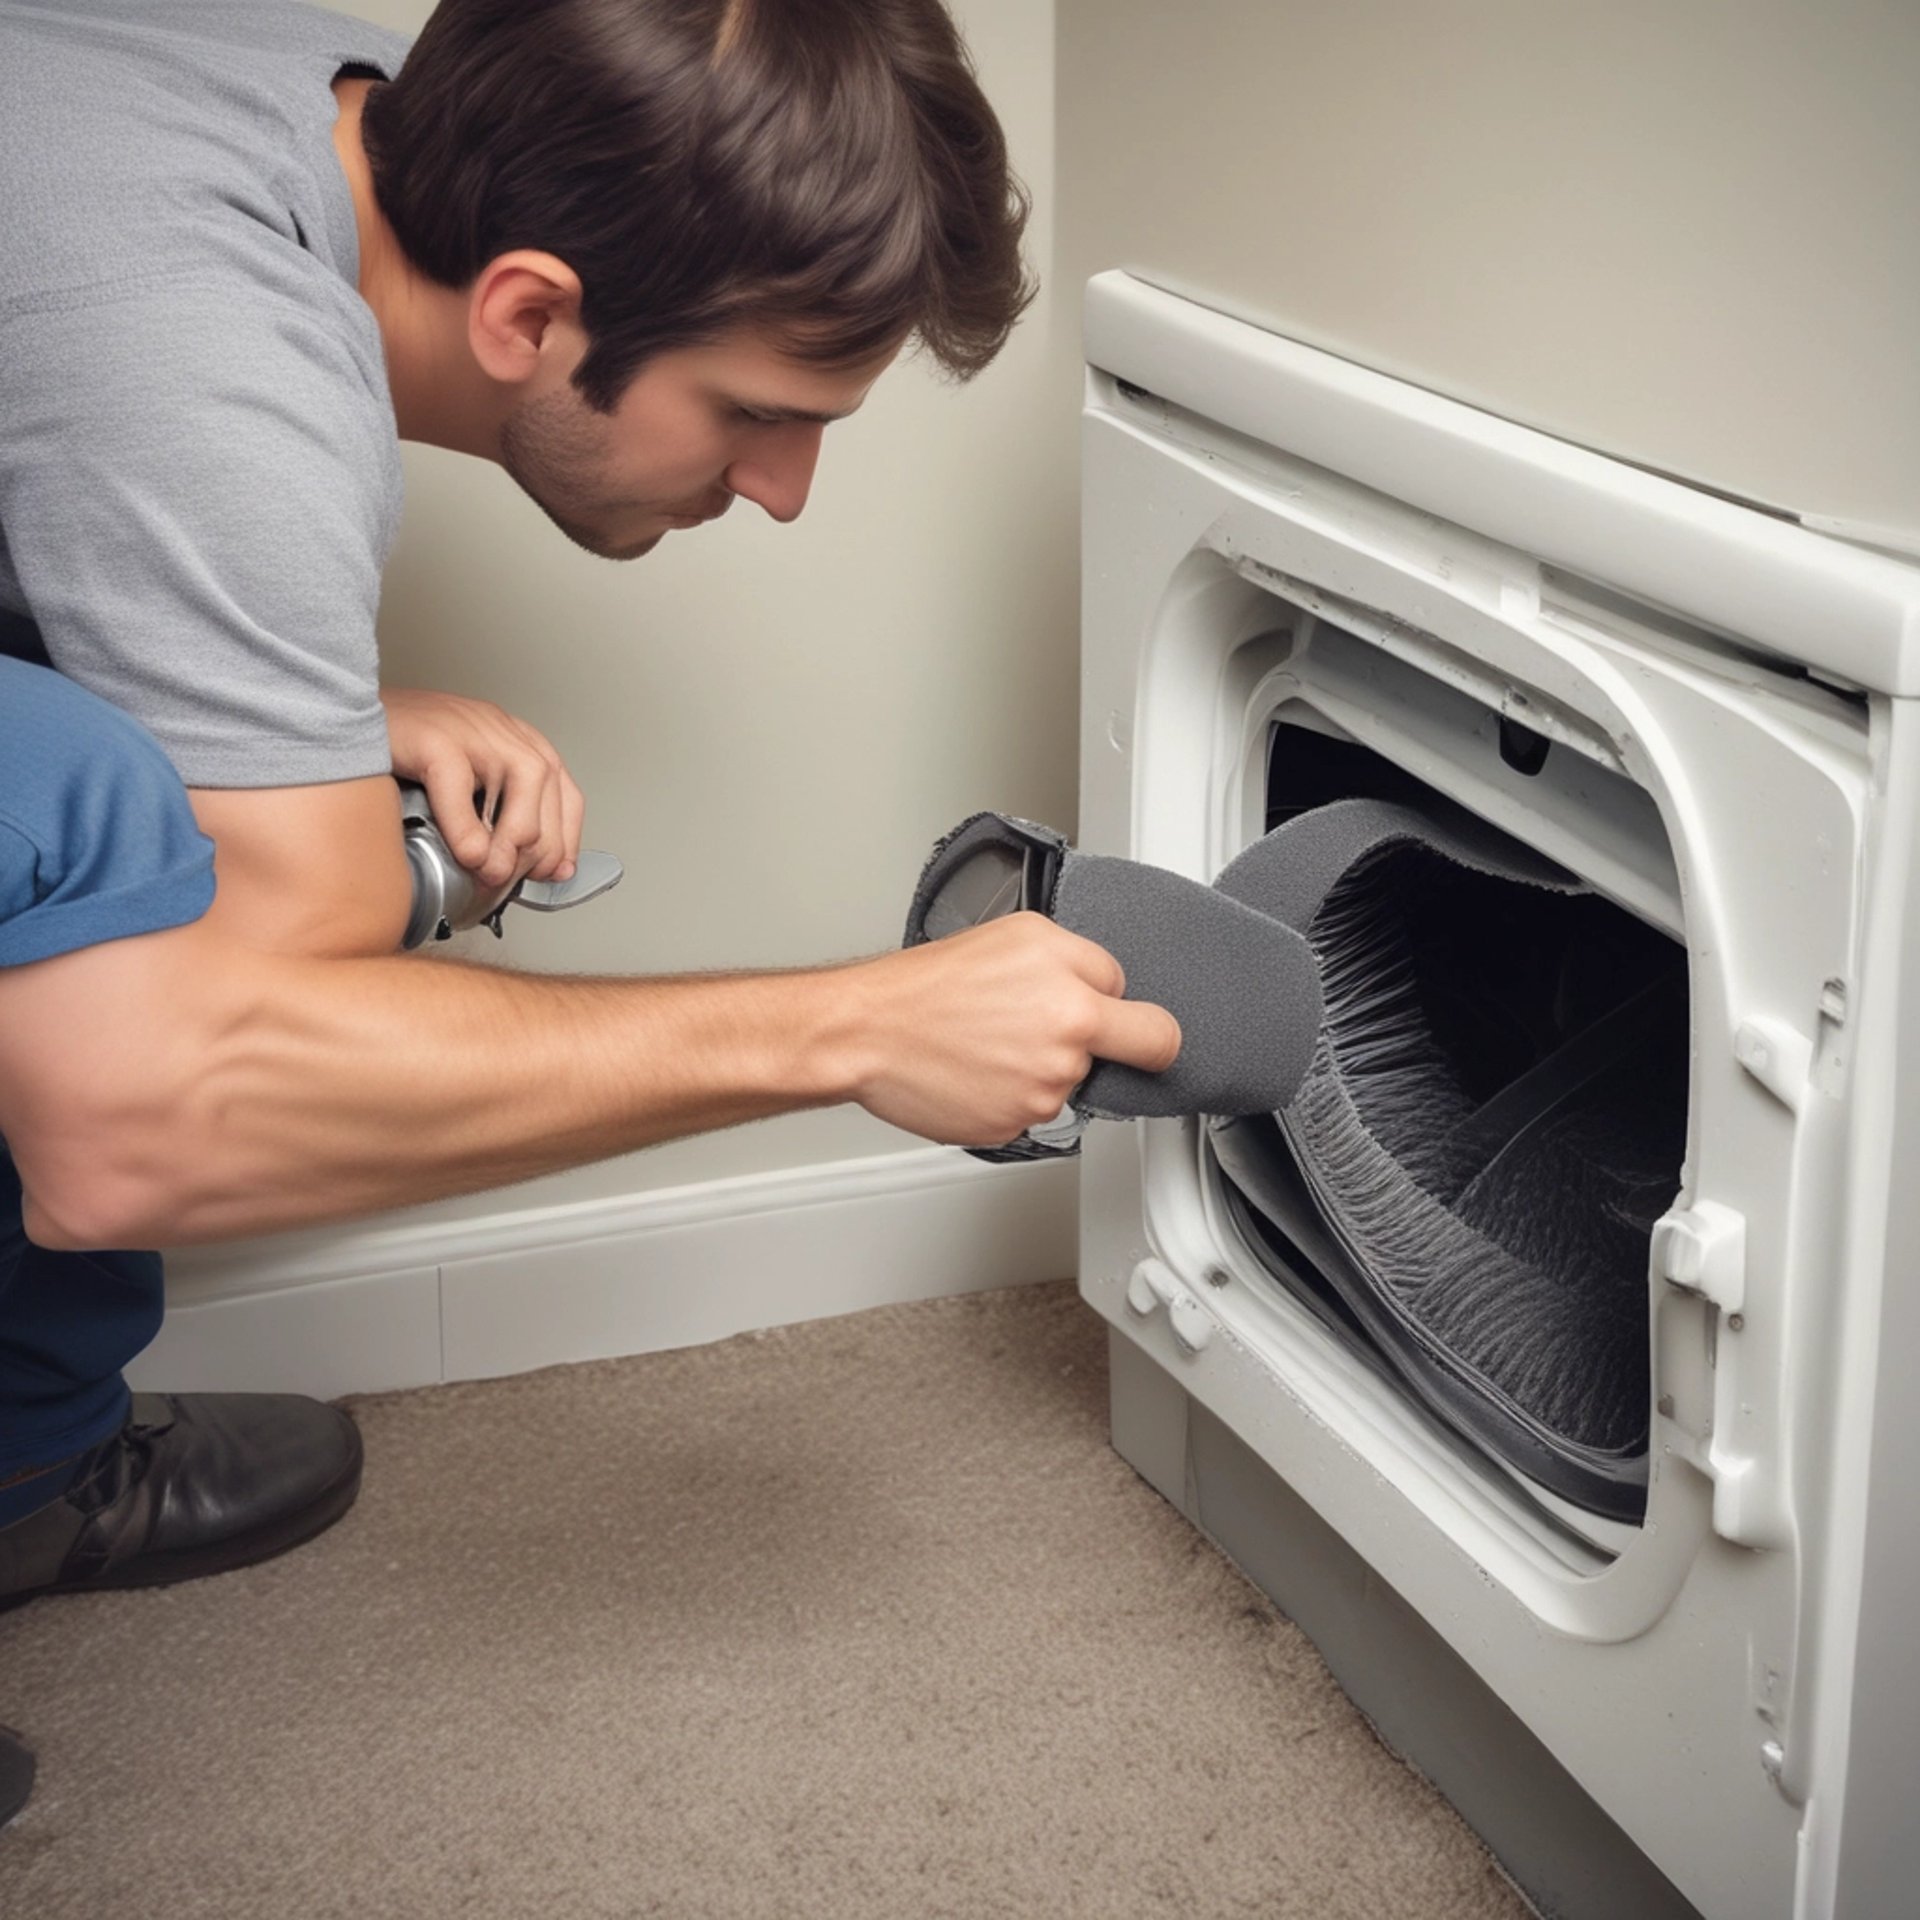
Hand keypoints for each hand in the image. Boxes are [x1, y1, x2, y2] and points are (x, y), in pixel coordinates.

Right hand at [380, 687, 584, 887]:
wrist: (347, 715)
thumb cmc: (405, 751)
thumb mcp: (465, 783)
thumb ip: (495, 815)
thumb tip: (516, 865)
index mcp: (519, 742)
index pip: (567, 794)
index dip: (565, 840)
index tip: (553, 873)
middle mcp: (505, 731)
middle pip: (552, 792)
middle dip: (537, 848)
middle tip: (509, 879)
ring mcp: (475, 729)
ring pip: (525, 784)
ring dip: (511, 840)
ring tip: (490, 871)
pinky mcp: (437, 737)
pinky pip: (461, 788)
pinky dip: (467, 829)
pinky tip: (466, 854)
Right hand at [835, 912, 1181, 1145]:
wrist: (868, 1032)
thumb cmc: (927, 985)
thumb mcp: (1015, 935)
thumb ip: (1076, 961)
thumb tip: (1108, 989)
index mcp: (1075, 988)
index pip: (1142, 1002)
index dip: (1115, 1001)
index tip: (1111, 1010)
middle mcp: (1068, 1038)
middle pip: (1148, 1048)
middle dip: (1145, 1047)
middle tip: (1125, 1046)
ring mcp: (1045, 1089)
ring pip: (1074, 1080)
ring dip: (1047, 1068)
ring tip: (993, 1044)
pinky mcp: (1017, 1126)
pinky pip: (1035, 1111)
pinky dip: (1012, 1097)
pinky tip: (978, 1071)